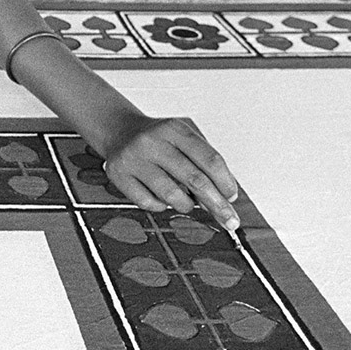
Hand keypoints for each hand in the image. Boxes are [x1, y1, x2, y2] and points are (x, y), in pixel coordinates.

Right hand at [99, 115, 239, 230]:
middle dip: (216, 204)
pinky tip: (161, 197)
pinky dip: (161, 206)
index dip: (225, 182)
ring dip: (187, 205)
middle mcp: (152, 141)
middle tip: (229, 220)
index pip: (209, 159)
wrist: (120, 132)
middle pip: (194, 179)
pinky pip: (148, 203)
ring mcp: (133, 158)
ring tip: (187, 202)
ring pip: (172, 195)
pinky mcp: (118, 175)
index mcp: (174, 129)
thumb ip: (203, 165)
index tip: (232, 197)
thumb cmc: (160, 142)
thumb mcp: (183, 140)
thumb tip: (222, 200)